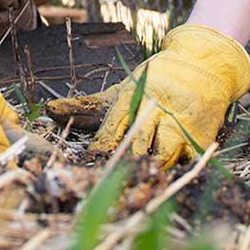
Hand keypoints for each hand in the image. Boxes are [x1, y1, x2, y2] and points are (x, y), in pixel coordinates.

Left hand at [45, 24, 249, 165]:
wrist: (202, 64)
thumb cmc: (153, 82)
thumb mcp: (119, 91)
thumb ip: (84, 105)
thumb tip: (48, 110)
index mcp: (133, 96)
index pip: (113, 127)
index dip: (102, 149)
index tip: (91, 166)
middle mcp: (156, 108)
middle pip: (138, 144)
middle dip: (125, 165)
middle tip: (112, 183)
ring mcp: (181, 124)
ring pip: (163, 156)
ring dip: (149, 172)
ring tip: (138, 184)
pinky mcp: (202, 137)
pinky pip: (190, 162)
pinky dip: (178, 173)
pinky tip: (166, 182)